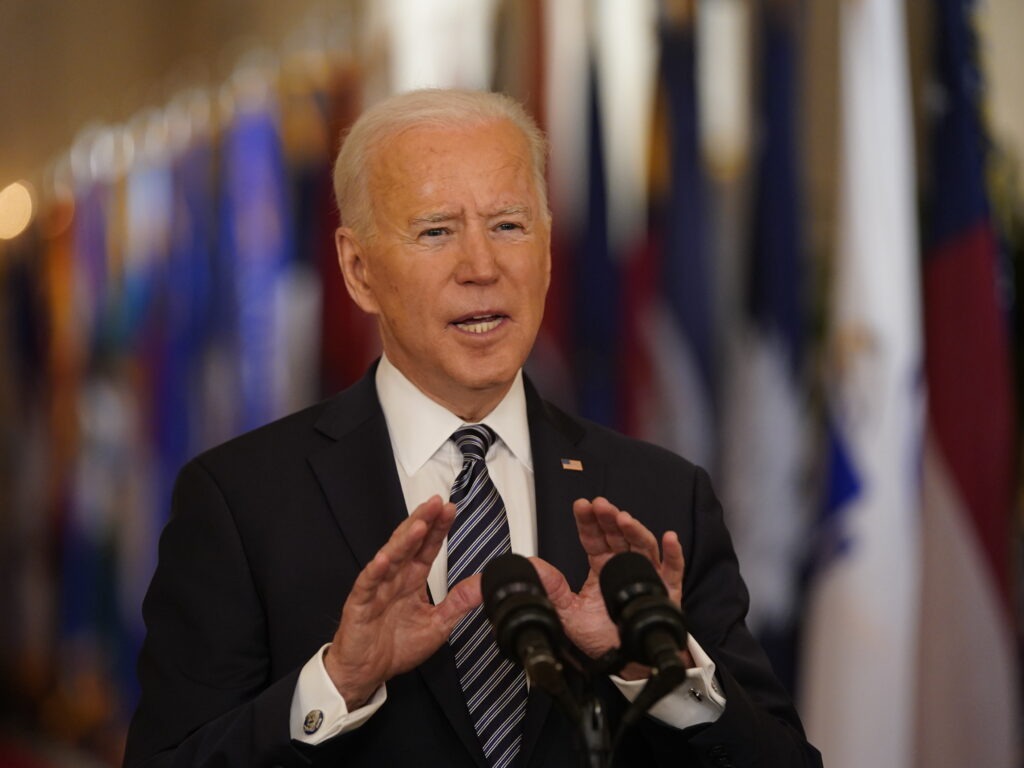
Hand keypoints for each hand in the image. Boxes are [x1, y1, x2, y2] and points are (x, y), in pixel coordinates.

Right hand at [324, 496, 480, 707]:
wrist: (366, 672)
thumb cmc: (395, 647)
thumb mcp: (438, 624)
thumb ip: (459, 602)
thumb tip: (484, 585)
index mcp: (412, 580)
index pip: (427, 548)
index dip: (438, 529)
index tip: (451, 509)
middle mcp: (395, 578)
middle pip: (409, 544)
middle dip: (423, 522)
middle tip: (437, 504)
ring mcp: (377, 588)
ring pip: (391, 558)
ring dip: (404, 541)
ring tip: (419, 524)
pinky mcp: (360, 604)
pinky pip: (368, 584)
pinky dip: (376, 571)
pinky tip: (384, 559)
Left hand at [530, 497, 689, 676]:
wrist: (626, 662)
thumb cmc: (602, 638)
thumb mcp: (570, 614)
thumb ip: (553, 590)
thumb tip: (532, 566)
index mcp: (601, 567)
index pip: (593, 538)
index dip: (588, 522)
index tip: (582, 506)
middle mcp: (624, 565)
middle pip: (618, 535)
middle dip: (609, 518)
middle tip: (600, 506)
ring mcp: (648, 574)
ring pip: (643, 546)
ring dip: (635, 530)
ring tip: (624, 519)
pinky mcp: (668, 590)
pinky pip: (673, 569)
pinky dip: (673, 553)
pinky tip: (669, 538)